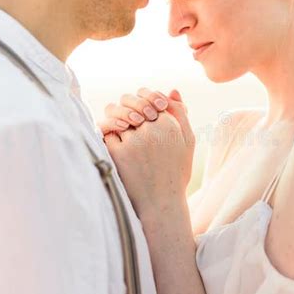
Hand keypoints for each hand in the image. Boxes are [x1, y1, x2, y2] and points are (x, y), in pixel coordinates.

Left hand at [104, 93, 194, 216]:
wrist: (162, 204)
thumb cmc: (175, 173)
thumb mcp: (187, 143)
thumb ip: (181, 114)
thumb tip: (171, 90)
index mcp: (170, 124)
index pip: (148, 95)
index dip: (142, 98)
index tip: (141, 111)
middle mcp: (152, 129)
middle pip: (129, 101)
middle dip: (126, 106)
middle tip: (129, 120)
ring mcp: (134, 141)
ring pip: (115, 114)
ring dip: (116, 119)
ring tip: (121, 131)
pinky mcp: (118, 153)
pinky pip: (106, 132)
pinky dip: (108, 134)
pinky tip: (114, 143)